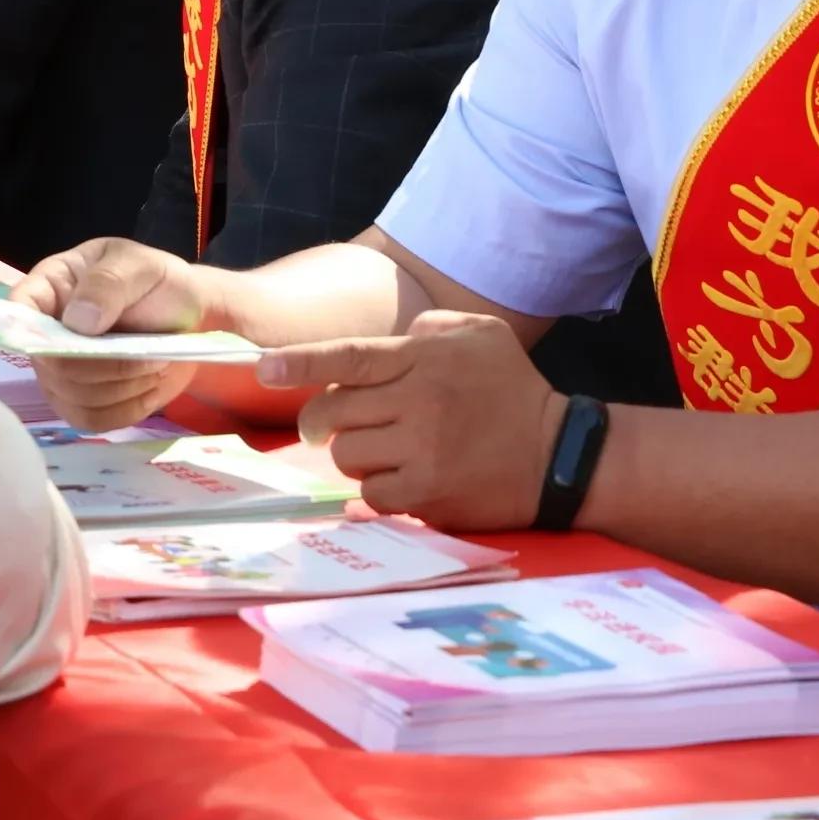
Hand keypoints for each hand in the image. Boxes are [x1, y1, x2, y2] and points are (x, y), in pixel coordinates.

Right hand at [12, 236, 213, 431]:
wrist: (192, 320)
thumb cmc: (160, 284)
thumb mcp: (141, 266)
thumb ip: (108, 283)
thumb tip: (77, 322)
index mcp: (50, 288)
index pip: (17, 309)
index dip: (31, 329)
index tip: (76, 336)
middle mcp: (46, 333)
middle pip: (50, 366)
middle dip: (106, 365)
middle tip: (148, 351)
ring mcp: (59, 373)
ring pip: (72, 398)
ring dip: (123, 387)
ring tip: (154, 363)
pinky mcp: (82, 402)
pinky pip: (91, 420)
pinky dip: (127, 408)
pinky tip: (148, 385)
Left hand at [255, 309, 563, 531]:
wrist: (558, 456)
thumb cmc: (513, 390)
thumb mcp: (481, 335)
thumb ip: (429, 326)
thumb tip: (390, 341)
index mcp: (425, 358)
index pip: (350, 357)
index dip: (300, 362)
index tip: (261, 368)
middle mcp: (420, 401)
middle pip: (334, 412)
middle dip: (324, 421)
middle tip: (335, 426)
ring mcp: (423, 450)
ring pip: (348, 454)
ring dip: (358, 454)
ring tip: (390, 450)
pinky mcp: (429, 493)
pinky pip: (372, 493)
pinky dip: (381, 488)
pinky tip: (408, 479)